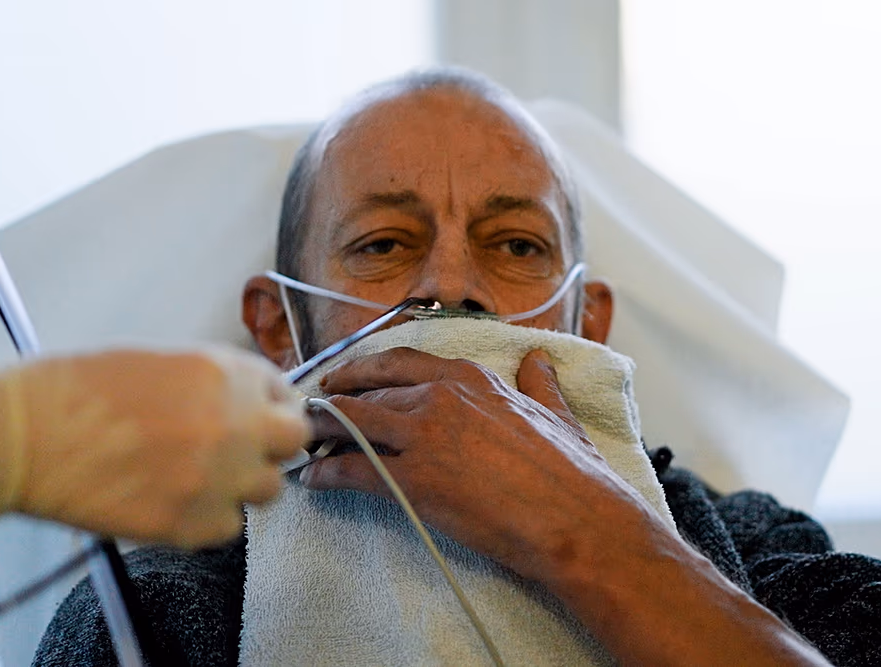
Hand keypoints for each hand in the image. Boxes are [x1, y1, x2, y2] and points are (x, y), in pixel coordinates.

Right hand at [0, 347, 308, 547]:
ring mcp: (218, 476)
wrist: (26, 434)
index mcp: (227, 374)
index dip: (270, 406)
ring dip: (241, 483)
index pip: (285, 392)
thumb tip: (245, 405)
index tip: (258, 416)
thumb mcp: (162, 363)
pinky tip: (172, 500)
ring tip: (197, 476)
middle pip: (293, 440)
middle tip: (242, 450)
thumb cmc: (77, 391)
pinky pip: (227, 526)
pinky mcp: (192, 522)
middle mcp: (236, 423)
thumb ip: (215, 386)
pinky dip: (207, 518)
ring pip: (266, 488)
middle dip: (271, 443)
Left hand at [302, 347, 830, 665]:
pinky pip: (353, 469)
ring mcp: (424, 436)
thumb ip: (539, 384)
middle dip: (336, 397)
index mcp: (473, 378)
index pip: (402, 362)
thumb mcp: (556, 414)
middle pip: (368, 388)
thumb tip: (539, 360)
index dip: (368, 369)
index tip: (349, 376)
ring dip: (323, 430)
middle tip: (315, 407)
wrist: (575, 520)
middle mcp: (441, 397)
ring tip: (304, 440)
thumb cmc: (572, 473)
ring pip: (353, 422)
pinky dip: (327, 474)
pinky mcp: (413, 479)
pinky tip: (313, 480)